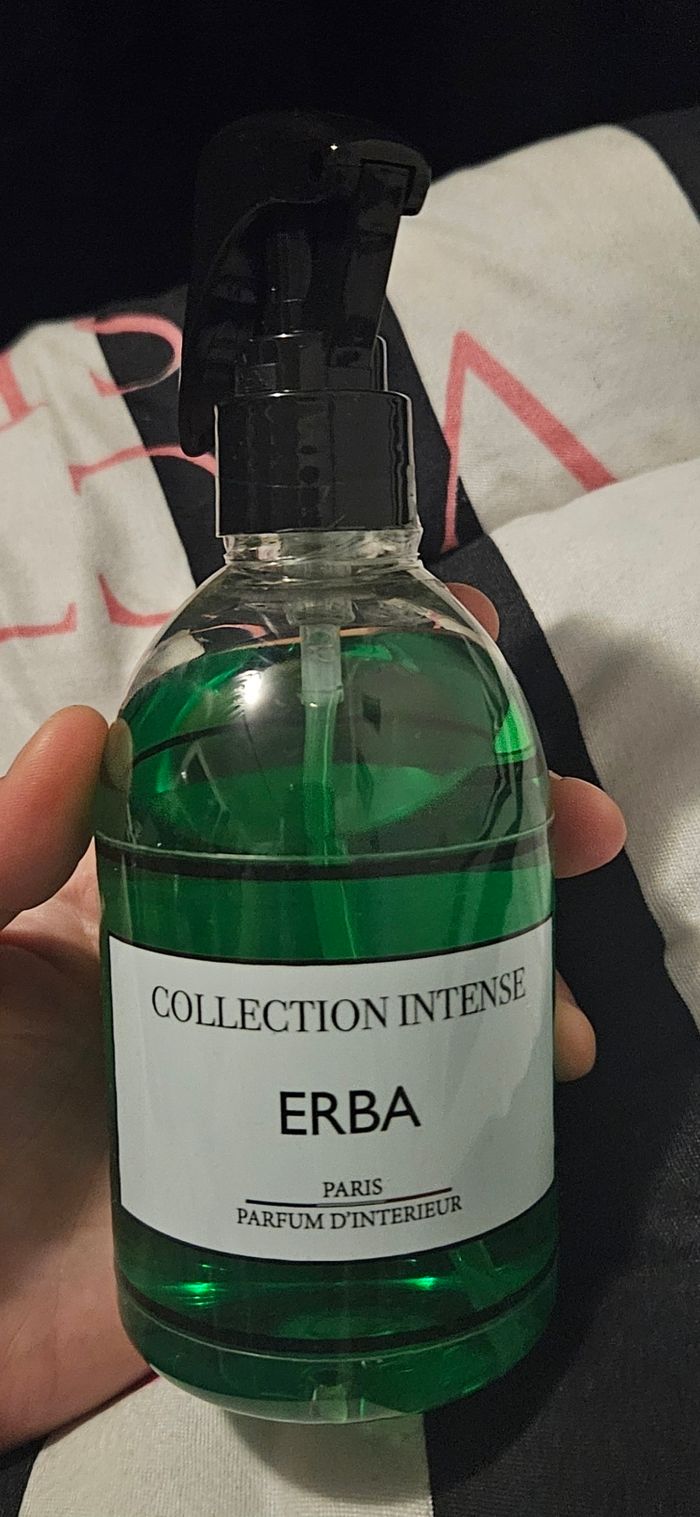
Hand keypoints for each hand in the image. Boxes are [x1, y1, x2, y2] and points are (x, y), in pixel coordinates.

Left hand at [0, 604, 624, 1446]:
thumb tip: (81, 729)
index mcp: (148, 896)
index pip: (275, 784)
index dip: (368, 720)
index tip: (460, 658)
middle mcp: (232, 965)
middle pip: (382, 876)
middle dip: (492, 834)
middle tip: (574, 823)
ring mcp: (274, 1075)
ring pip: (419, 992)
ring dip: (514, 972)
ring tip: (570, 1001)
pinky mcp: (301, 1182)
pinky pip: (412, 1124)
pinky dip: (488, 1095)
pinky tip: (537, 1084)